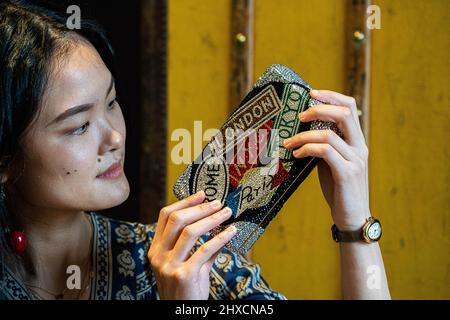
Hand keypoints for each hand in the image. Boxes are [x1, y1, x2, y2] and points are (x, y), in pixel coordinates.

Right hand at [148, 190, 235, 298]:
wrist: (181, 313)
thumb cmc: (185, 288)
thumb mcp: (185, 264)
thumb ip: (197, 246)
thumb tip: (217, 224)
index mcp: (156, 249)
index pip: (165, 216)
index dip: (184, 202)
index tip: (202, 194)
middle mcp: (159, 255)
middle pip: (177, 220)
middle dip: (200, 208)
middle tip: (218, 203)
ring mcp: (169, 265)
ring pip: (190, 232)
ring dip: (212, 219)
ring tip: (227, 213)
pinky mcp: (184, 275)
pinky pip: (205, 250)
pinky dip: (220, 238)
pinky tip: (231, 232)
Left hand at [283, 89, 369, 230]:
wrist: (352, 217)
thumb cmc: (339, 190)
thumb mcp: (332, 163)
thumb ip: (325, 146)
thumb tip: (303, 132)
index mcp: (357, 142)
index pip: (351, 108)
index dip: (332, 96)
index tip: (312, 94)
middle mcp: (360, 147)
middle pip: (344, 113)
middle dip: (319, 109)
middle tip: (300, 115)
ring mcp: (355, 160)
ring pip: (329, 134)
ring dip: (303, 136)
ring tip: (288, 143)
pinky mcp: (347, 173)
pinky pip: (325, 152)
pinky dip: (307, 148)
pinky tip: (296, 154)